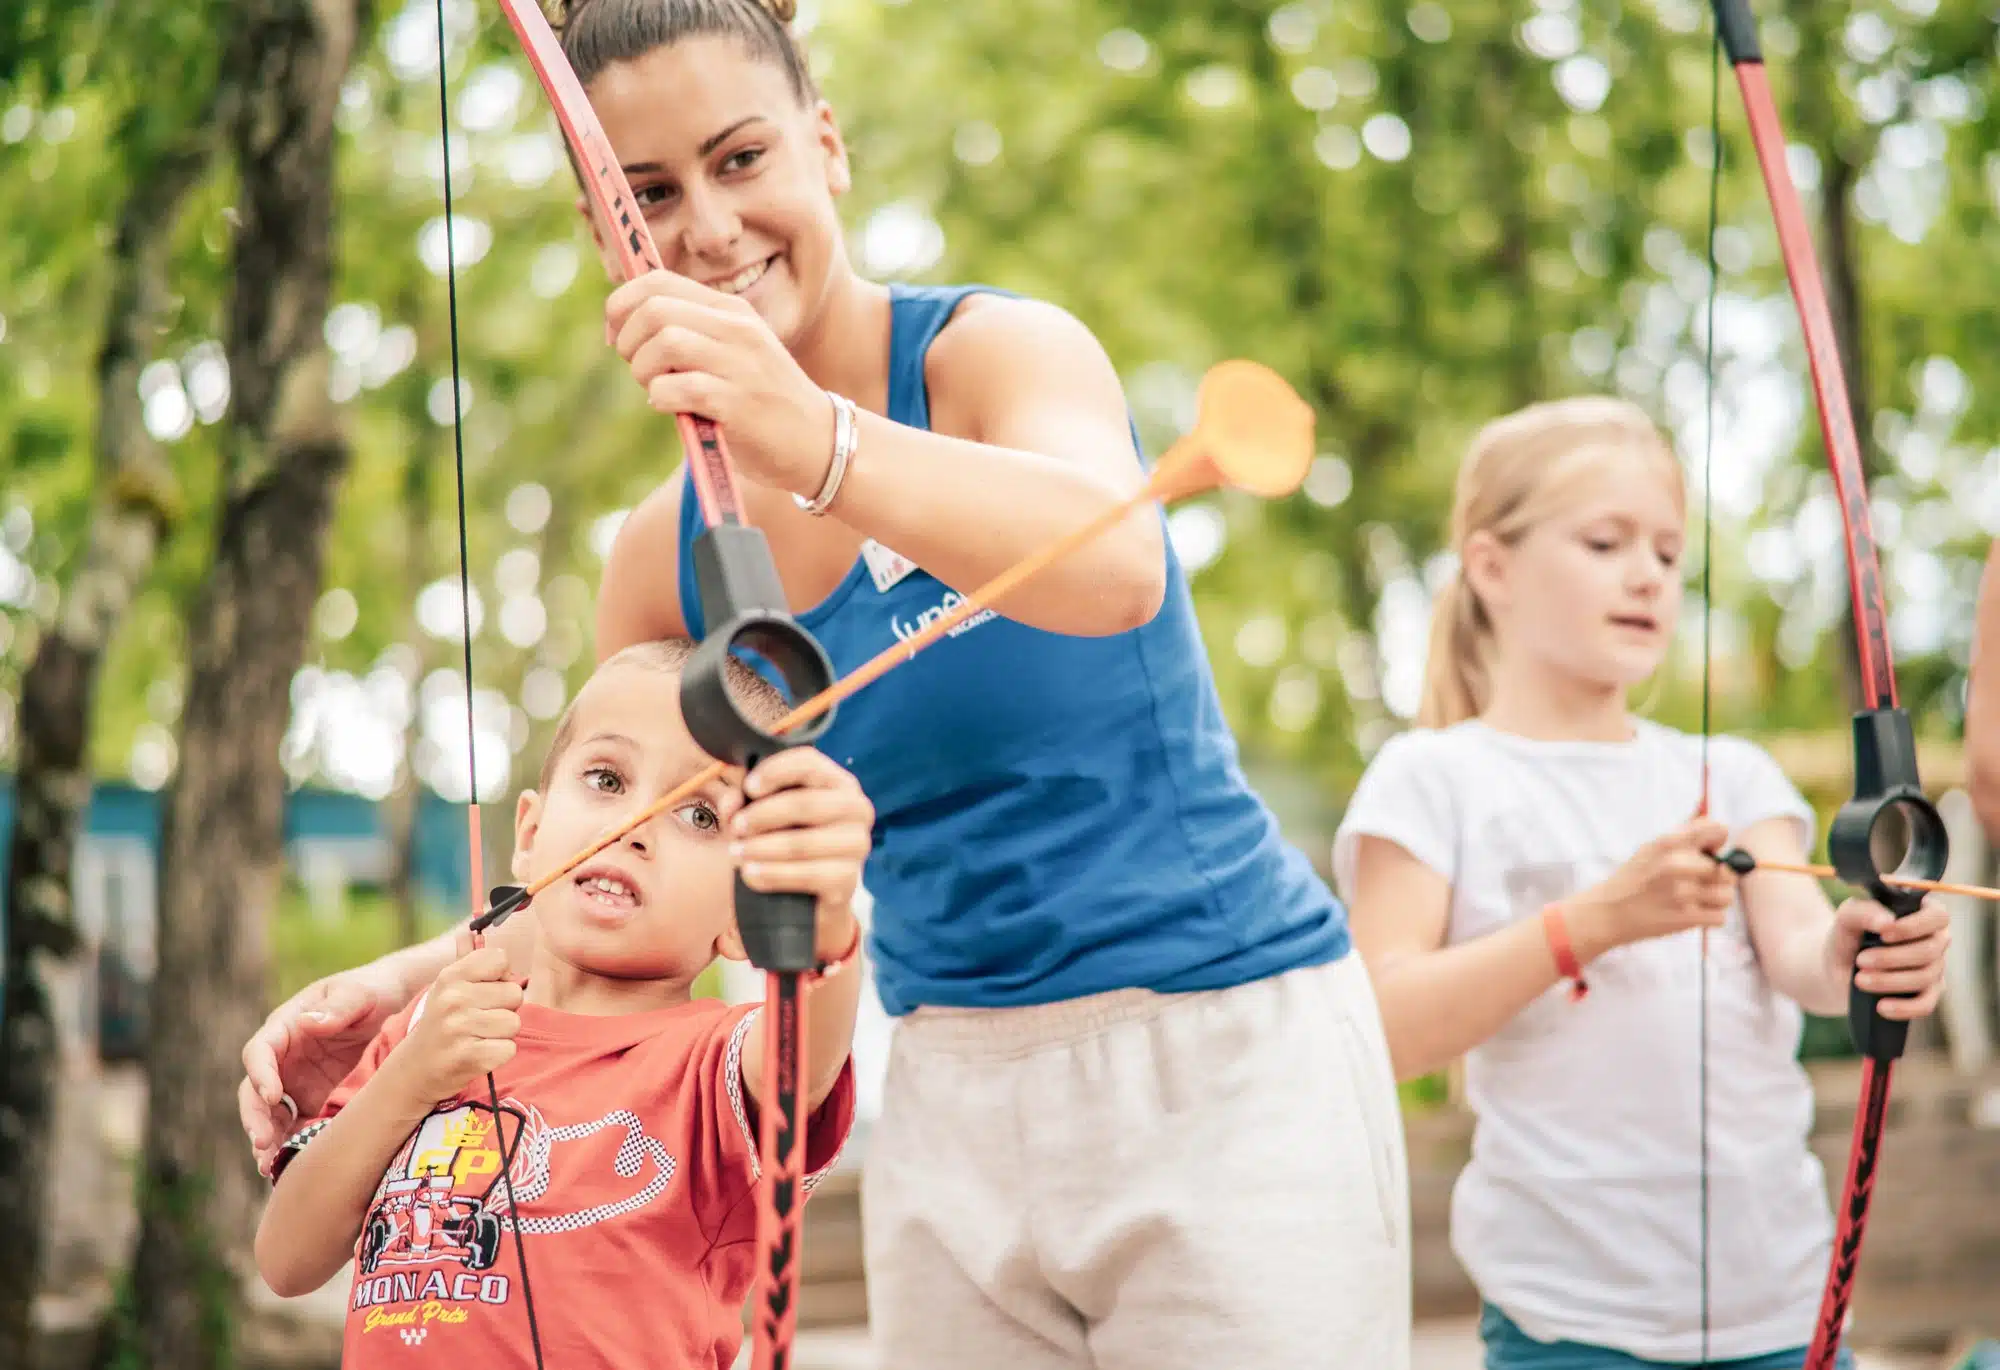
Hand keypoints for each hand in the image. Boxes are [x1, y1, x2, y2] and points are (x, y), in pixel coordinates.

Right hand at [240, 963, 411, 1177]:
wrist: (399, 1007)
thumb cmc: (374, 992)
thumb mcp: (359, 994)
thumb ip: (337, 1007)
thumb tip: (306, 1023)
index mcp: (287, 1026)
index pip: (260, 1051)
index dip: (261, 1073)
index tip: (272, 1095)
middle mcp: (284, 1058)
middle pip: (256, 1091)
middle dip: (256, 1117)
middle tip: (262, 1143)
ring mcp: (297, 1083)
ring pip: (271, 1116)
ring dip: (267, 1140)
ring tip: (270, 1166)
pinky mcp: (313, 1103)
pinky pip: (296, 1127)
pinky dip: (292, 1146)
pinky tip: (294, 1167)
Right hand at [384, 937, 524, 1106]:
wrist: (414, 1070)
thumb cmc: (440, 1024)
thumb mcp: (446, 989)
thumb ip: (464, 960)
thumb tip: (468, 932)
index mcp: (450, 977)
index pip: (500, 959)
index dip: (501, 977)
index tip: (485, 991)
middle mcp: (453, 999)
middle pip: (514, 994)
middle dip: (504, 1009)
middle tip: (480, 1021)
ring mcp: (459, 1028)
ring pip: (514, 1023)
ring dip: (502, 1034)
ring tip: (478, 1037)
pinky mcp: (468, 1057)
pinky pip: (509, 1049)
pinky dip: (498, 1055)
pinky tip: (478, 1055)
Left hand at [604, 271, 835, 496]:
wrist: (816, 442)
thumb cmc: (762, 401)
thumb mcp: (734, 352)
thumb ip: (692, 333)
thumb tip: (624, 325)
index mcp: (732, 310)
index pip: (658, 281)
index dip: (622, 306)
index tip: (617, 337)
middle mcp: (737, 329)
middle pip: (654, 310)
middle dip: (629, 342)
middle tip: (639, 369)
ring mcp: (740, 365)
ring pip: (664, 343)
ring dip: (644, 371)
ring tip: (657, 390)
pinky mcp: (738, 403)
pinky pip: (677, 389)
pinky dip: (660, 400)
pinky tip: (674, 410)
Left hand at [731, 747, 873, 960]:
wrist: (808, 897)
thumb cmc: (787, 840)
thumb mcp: (764, 815)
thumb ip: (744, 802)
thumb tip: (732, 802)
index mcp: (839, 783)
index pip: (810, 763)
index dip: (775, 771)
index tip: (748, 787)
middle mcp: (856, 809)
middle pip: (804, 803)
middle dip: (761, 816)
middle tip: (735, 828)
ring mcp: (857, 845)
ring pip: (802, 842)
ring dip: (761, 848)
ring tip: (736, 853)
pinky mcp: (849, 880)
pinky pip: (807, 875)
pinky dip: (773, 875)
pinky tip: (750, 875)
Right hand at [1572, 816, 1737, 957]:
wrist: (1607, 913)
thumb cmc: (1634, 879)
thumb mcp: (1651, 848)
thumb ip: (1685, 836)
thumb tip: (1722, 830)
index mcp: (1668, 842)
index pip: (1717, 829)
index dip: (1718, 841)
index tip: (1708, 851)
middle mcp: (1676, 864)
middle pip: (1727, 869)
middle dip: (1718, 877)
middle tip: (1698, 882)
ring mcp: (1681, 893)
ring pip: (1727, 895)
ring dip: (1715, 900)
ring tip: (1696, 900)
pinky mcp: (1685, 918)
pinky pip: (1720, 917)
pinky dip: (1710, 918)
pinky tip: (1692, 913)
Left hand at [1826, 894, 1950, 1019]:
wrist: (1837, 967)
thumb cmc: (1848, 936)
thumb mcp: (1847, 918)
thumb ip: (1864, 912)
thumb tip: (1887, 921)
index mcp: (1922, 913)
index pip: (1937, 916)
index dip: (1913, 926)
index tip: (1883, 934)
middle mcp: (1935, 940)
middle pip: (1930, 950)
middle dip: (1892, 957)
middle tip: (1860, 960)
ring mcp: (1935, 968)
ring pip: (1925, 977)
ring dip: (1890, 980)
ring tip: (1860, 980)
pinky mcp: (1927, 994)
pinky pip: (1926, 1005)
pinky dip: (1904, 1008)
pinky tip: (1882, 1007)